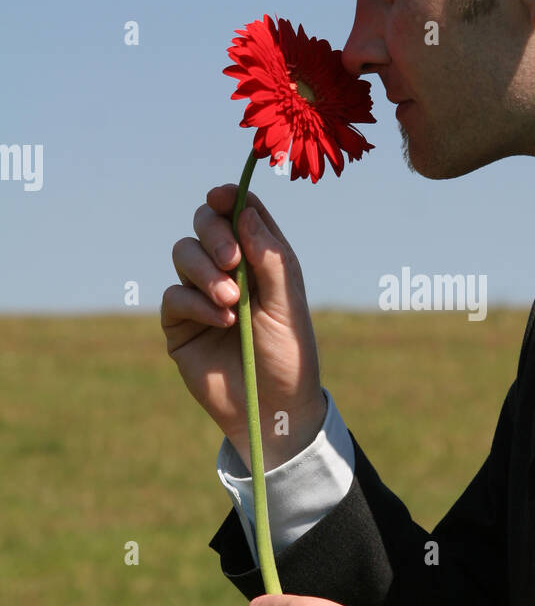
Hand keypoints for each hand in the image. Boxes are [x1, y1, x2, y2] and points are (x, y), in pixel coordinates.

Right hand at [161, 184, 325, 466]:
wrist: (271, 409)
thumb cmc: (288, 356)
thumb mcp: (288, 304)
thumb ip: (270, 257)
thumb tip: (245, 210)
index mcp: (261, 258)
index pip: (241, 212)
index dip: (229, 198)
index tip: (221, 196)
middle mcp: (229, 270)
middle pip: (205, 224)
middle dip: (215, 234)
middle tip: (233, 261)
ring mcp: (201, 294)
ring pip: (183, 253)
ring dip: (205, 271)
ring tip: (232, 301)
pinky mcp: (180, 323)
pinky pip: (174, 295)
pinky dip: (197, 303)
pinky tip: (224, 323)